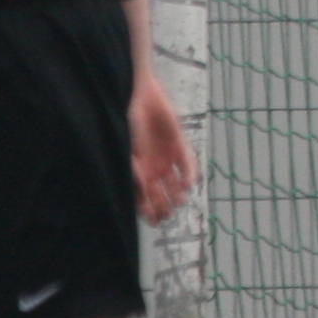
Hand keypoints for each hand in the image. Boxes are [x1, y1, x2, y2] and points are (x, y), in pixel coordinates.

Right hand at [131, 72, 198, 223]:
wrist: (141, 97)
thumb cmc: (128, 123)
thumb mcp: (128, 150)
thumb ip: (135, 172)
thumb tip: (142, 193)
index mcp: (137, 172)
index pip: (143, 199)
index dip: (148, 212)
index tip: (154, 221)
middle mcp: (152, 169)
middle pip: (161, 195)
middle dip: (164, 206)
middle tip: (168, 214)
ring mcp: (166, 158)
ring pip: (175, 184)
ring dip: (178, 194)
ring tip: (179, 200)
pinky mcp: (179, 146)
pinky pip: (187, 165)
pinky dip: (189, 175)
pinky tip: (189, 185)